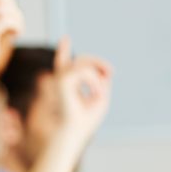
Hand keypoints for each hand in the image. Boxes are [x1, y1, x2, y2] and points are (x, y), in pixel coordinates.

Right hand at [52, 37, 112, 153]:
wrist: (73, 133)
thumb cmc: (85, 120)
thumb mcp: (100, 99)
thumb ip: (101, 82)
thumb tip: (102, 71)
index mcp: (68, 85)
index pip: (64, 64)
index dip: (62, 51)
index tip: (65, 38)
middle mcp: (61, 81)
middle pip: (80, 60)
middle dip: (97, 62)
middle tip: (111, 73)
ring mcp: (59, 81)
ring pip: (81, 63)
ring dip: (95, 76)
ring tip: (99, 92)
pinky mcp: (61, 82)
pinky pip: (82, 71)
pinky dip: (92, 80)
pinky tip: (96, 92)